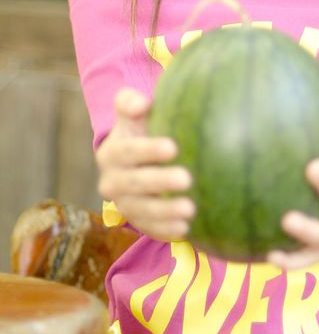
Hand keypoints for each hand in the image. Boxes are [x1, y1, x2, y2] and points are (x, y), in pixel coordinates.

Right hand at [96, 88, 195, 241]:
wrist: (144, 161)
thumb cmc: (146, 130)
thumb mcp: (135, 113)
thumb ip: (130, 102)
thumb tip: (141, 103)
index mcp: (111, 153)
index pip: (126, 151)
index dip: (147, 150)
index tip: (174, 147)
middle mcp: (112, 181)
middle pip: (133, 183)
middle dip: (159, 182)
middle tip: (187, 178)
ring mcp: (124, 205)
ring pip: (140, 210)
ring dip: (165, 211)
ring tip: (191, 209)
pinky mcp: (138, 222)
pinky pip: (149, 229)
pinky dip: (166, 230)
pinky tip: (186, 229)